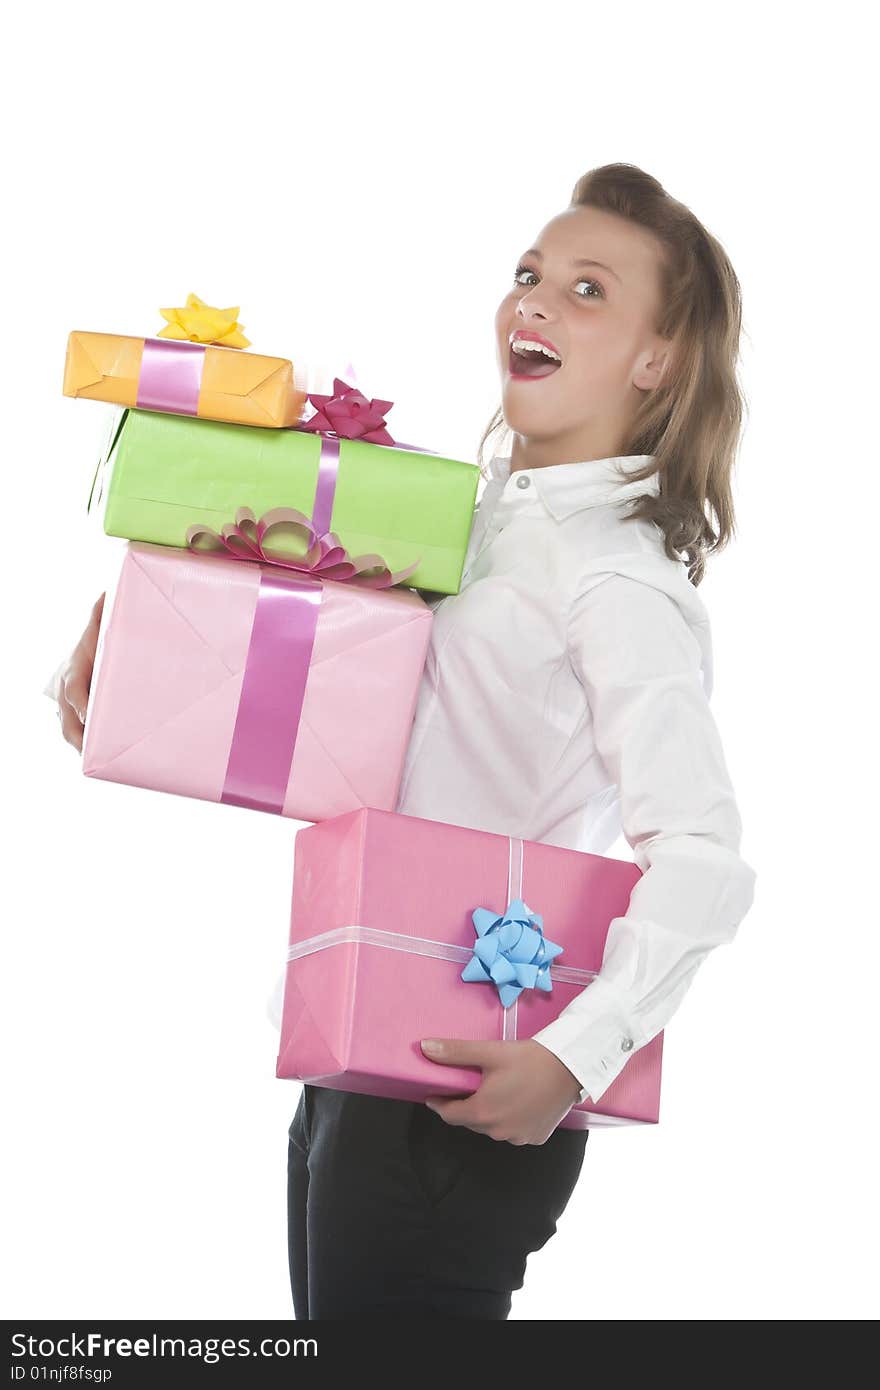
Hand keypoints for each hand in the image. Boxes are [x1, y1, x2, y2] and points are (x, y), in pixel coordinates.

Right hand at [55, 592, 104, 752]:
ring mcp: (67, 710)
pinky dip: (89, 751)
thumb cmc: (93, 645)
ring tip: (102, 764)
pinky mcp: (75, 720)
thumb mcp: (96, 629)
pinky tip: (106, 763)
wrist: (79, 660)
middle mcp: (67, 695)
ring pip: (71, 735)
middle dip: (80, 738)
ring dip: (85, 750)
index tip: (87, 715)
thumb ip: (100, 614)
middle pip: (68, 723)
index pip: (74, 692)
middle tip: (95, 752)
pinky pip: (80, 737)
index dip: (80, 705)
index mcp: (73, 674)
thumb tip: (107, 593)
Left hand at [419, 1037, 583, 1144]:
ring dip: (489, 1114)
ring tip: (494, 1091)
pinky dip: (510, 1119)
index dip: (439, 1103)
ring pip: (492, 1127)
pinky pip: (514, 1131)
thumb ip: (455, 1052)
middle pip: (470, 1121)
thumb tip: (425, 1047)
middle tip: (468, 1086)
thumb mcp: (489, 1052)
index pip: (448, 1115)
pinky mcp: (535, 1137)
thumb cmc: (530, 1059)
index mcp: (482, 1112)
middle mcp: (498, 1131)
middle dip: (465, 1106)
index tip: (435, 1094)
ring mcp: (518, 1137)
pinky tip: (516, 1101)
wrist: (571, 1068)